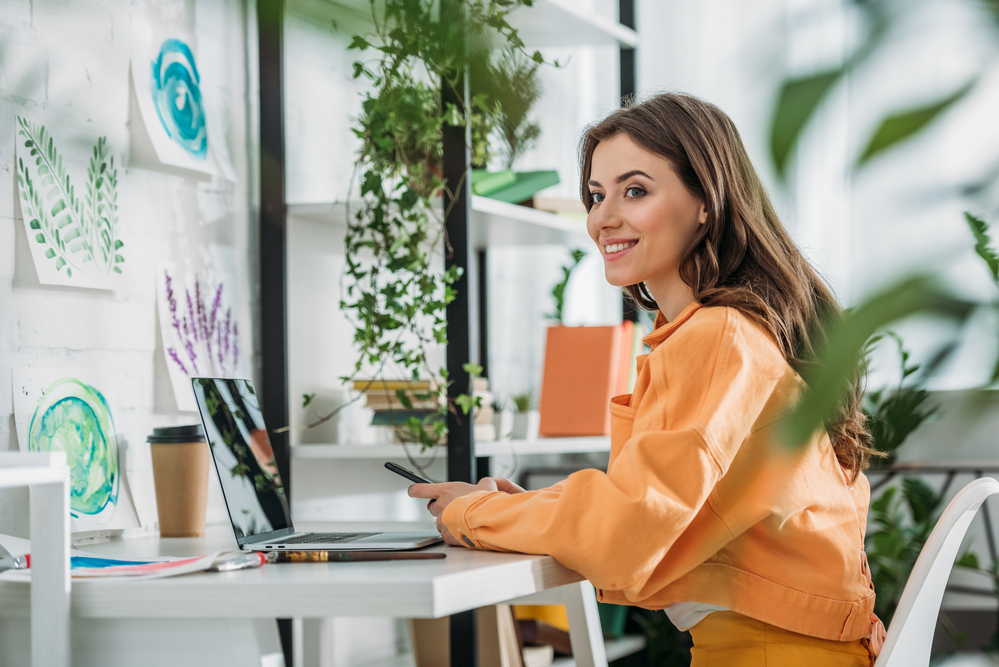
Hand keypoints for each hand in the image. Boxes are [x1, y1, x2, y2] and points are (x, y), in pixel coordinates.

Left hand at [408, 477, 524, 545]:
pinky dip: (453, 534)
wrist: (489, 520)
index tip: (412, 491)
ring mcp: (442, 521)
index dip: (415, 490)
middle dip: (441, 508)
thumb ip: (483, 484)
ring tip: (464, 521)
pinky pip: (446, 534)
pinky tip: (464, 531)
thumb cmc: (487, 502)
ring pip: (439, 522)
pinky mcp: (446, 536)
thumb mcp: (487, 486)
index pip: (420, 489)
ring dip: (448, 521)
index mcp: (446, 491)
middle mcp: (440, 505)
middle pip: (432, 507)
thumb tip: (487, 484)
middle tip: (455, 508)